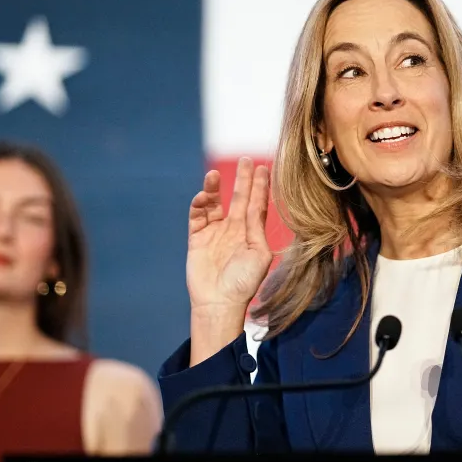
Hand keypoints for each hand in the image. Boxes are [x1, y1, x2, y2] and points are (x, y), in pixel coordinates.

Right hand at [186, 158, 272, 364]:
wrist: (219, 302)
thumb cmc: (244, 283)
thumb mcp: (259, 255)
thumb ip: (258, 229)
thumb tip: (257, 208)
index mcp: (251, 233)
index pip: (257, 204)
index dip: (260, 186)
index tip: (264, 168)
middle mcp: (234, 229)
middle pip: (238, 198)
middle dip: (242, 179)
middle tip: (245, 159)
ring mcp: (215, 233)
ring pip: (214, 203)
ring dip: (214, 188)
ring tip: (214, 174)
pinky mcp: (197, 238)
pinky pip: (197, 216)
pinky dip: (199, 205)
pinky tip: (203, 197)